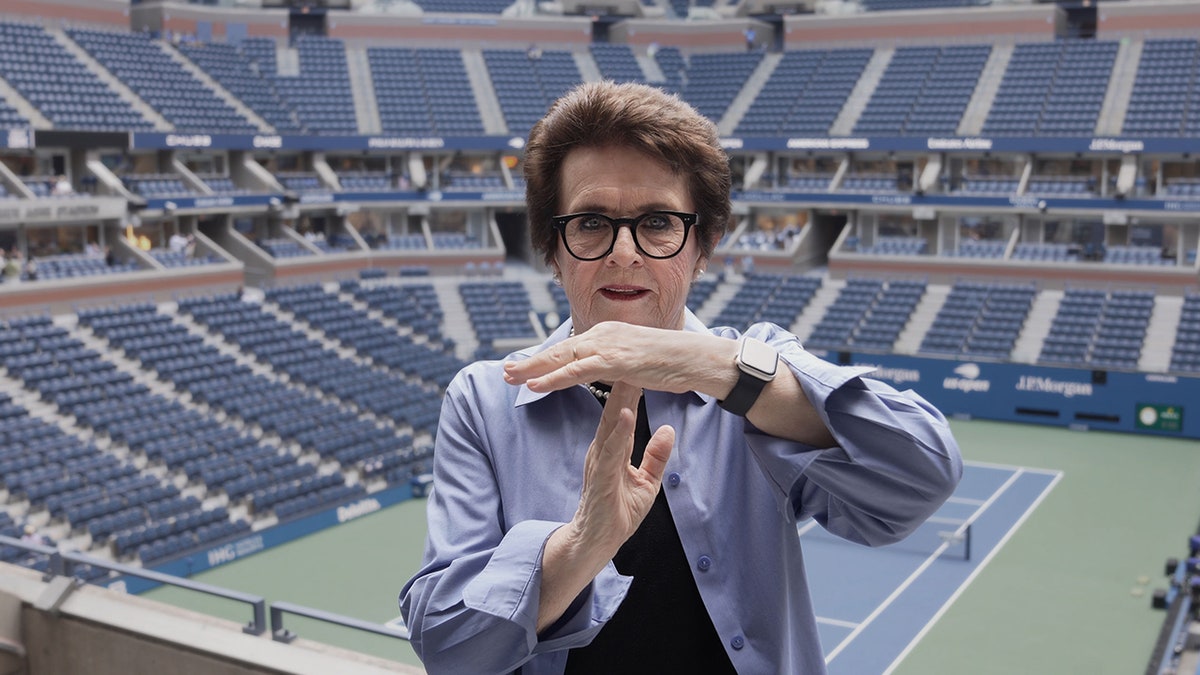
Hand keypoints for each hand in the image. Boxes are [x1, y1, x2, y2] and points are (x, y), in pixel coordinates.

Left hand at [503, 321, 734, 396]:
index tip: (524, 367)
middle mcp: (603, 335)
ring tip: (510, 378)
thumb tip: (606, 371)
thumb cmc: (673, 362)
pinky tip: (535, 386)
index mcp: (607, 334)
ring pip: (562, 359)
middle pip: (558, 351)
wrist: (695, 358)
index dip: (544, 358)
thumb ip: (618, 364)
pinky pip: (577, 371)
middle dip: (530, 362)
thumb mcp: (638, 360)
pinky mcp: (615, 361)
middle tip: (505, 371)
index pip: (569, 348)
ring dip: (533, 370)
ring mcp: (609, 346)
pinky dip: (553, 379)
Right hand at [565, 381, 674, 556]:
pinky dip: (618, 431)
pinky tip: (624, 413)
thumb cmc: (616, 513)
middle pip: (613, 412)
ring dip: (619, 400)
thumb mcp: (646, 482)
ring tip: (629, 377)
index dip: (631, 390)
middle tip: (631, 356)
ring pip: (610, 426)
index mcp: (611, 450)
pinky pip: (610, 450)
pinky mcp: (600, 478)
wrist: (595, 543)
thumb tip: (668, 430)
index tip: (641, 366)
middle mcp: (602, 451)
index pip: (621, 414)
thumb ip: (655, 456)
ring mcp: (599, 463)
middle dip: (623, 385)